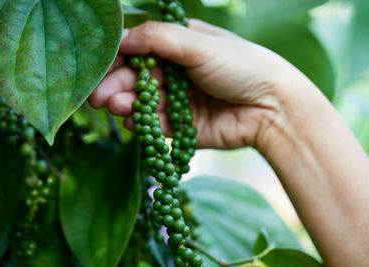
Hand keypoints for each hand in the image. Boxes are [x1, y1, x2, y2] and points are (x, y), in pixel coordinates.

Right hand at [88, 20, 299, 148]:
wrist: (273, 107)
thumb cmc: (241, 66)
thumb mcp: (198, 44)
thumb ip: (157, 38)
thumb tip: (121, 38)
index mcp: (181, 45)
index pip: (140, 49)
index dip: (117, 59)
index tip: (98, 70)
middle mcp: (178, 71)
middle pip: (138, 78)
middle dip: (116, 86)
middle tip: (97, 97)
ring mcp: (181, 99)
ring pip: (145, 102)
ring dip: (127, 105)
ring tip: (115, 107)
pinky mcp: (185, 126)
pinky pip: (158, 124)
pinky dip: (144, 124)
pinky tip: (133, 124)